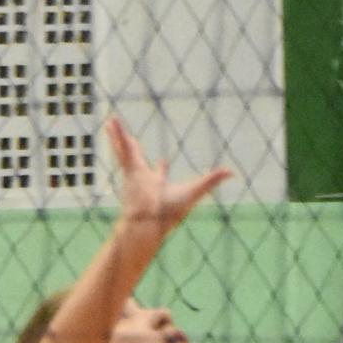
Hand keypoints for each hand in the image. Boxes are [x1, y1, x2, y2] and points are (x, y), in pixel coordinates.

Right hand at [108, 115, 231, 243]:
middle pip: (137, 158)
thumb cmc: (169, 211)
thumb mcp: (194, 191)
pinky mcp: (127, 167)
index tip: (163, 161)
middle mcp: (142, 178)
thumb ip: (211, 180)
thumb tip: (231, 172)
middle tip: (130, 141)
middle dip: (134, 149)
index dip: (160, 168)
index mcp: (156, 185)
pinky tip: (112, 120)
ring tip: (111, 122)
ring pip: (124, 149)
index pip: (159, 173)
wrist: (148, 222)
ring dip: (118, 136)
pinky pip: (121, 147)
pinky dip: (117, 134)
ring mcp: (133, 172)